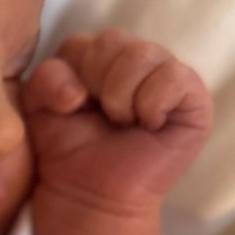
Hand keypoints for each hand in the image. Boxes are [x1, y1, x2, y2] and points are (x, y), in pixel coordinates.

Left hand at [22, 29, 213, 206]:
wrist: (91, 194)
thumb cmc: (68, 148)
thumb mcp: (39, 106)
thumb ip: (46, 78)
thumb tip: (78, 92)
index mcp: (97, 55)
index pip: (83, 41)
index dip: (72, 76)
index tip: (74, 107)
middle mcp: (134, 59)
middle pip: (113, 40)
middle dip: (98, 83)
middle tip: (102, 116)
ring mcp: (167, 75)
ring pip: (143, 53)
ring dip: (122, 95)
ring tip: (123, 121)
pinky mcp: (194, 99)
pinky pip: (175, 76)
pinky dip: (153, 102)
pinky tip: (148, 124)